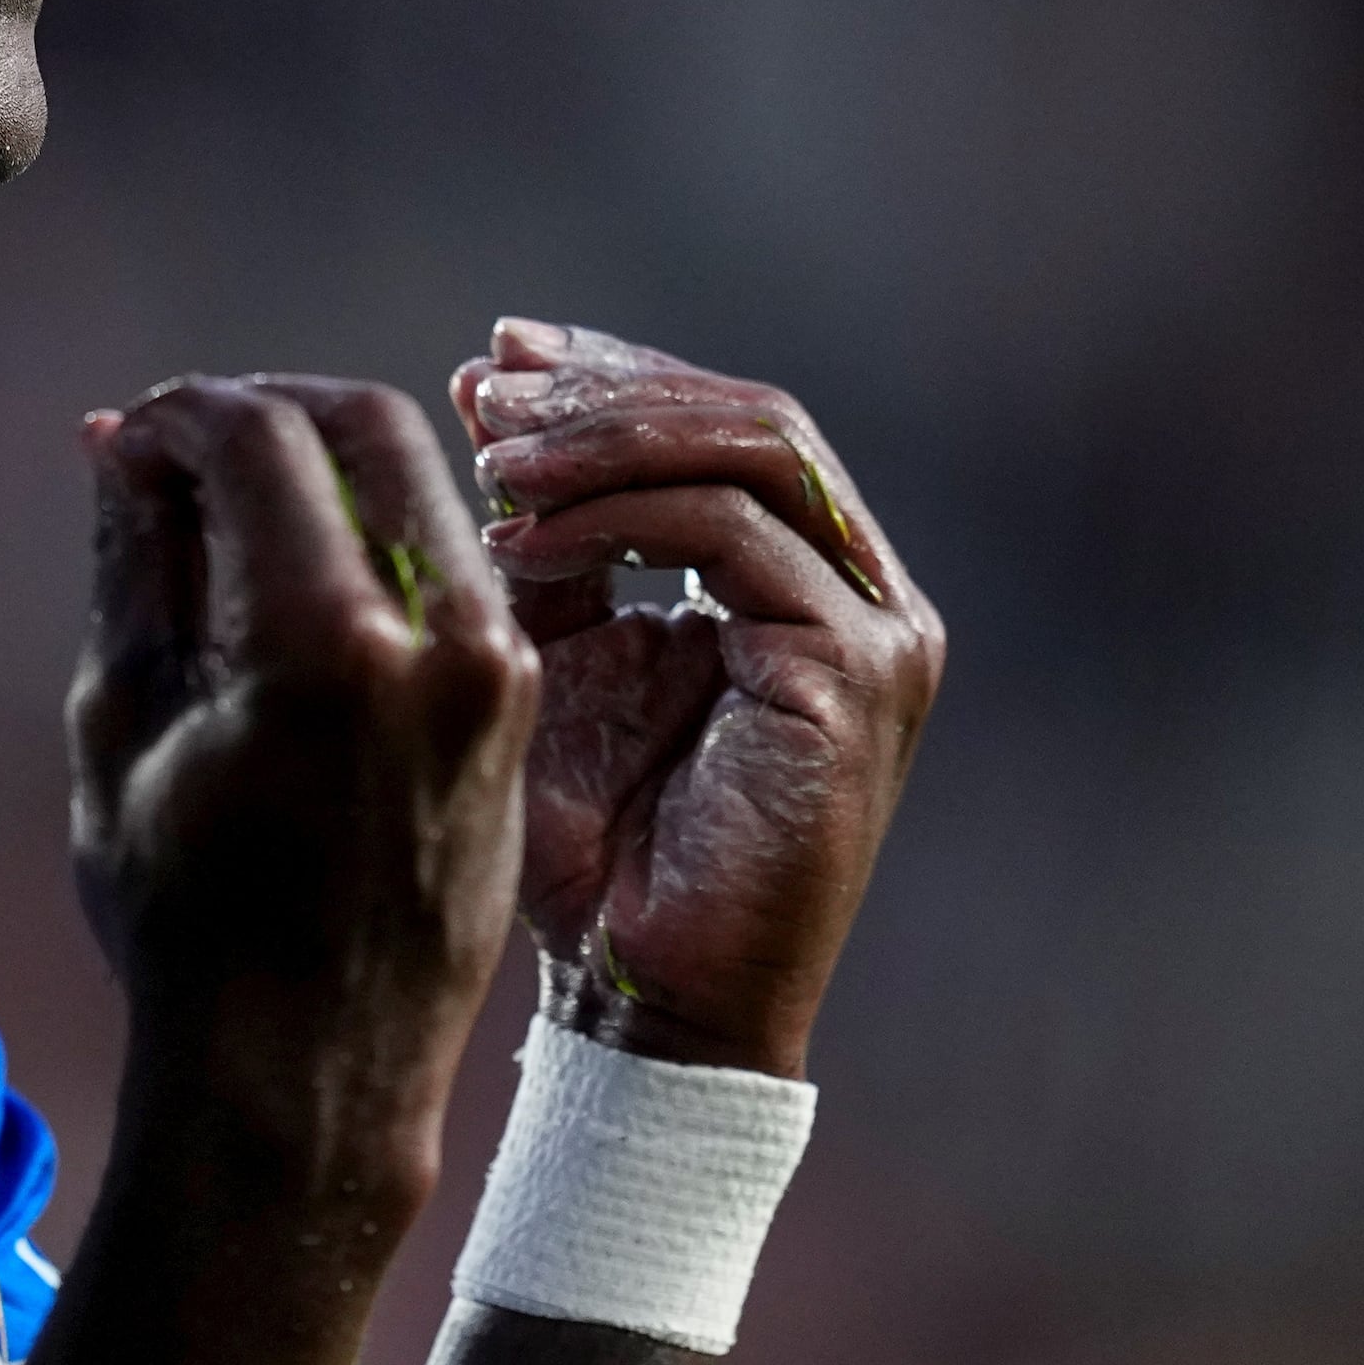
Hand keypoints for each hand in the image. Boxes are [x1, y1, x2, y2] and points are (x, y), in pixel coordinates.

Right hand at [72, 377, 536, 1212]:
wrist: (310, 1082)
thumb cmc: (186, 923)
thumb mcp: (121, 728)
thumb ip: (134, 560)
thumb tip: (124, 442)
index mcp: (326, 645)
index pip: (260, 436)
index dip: (179, 412)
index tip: (129, 437)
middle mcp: (441, 641)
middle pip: (367, 423)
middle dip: (266, 407)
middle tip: (189, 440)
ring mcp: (500, 671)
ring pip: (424, 487)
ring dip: (329, 464)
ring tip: (238, 508)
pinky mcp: (522, 701)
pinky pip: (455, 565)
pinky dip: (379, 537)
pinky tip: (303, 575)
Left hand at [449, 325, 944, 1082]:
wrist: (647, 1009)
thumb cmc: (600, 858)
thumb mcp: (561, 655)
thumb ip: (556, 540)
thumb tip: (492, 400)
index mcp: (810, 583)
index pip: (729, 426)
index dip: (616, 374)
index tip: (496, 355)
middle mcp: (865, 595)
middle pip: (749, 418)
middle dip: (606, 388)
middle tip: (487, 386)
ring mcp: (876, 632)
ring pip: (752, 452)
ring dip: (606, 435)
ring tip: (490, 452)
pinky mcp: (857, 672)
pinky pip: (732, 536)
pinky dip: (616, 516)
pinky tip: (521, 537)